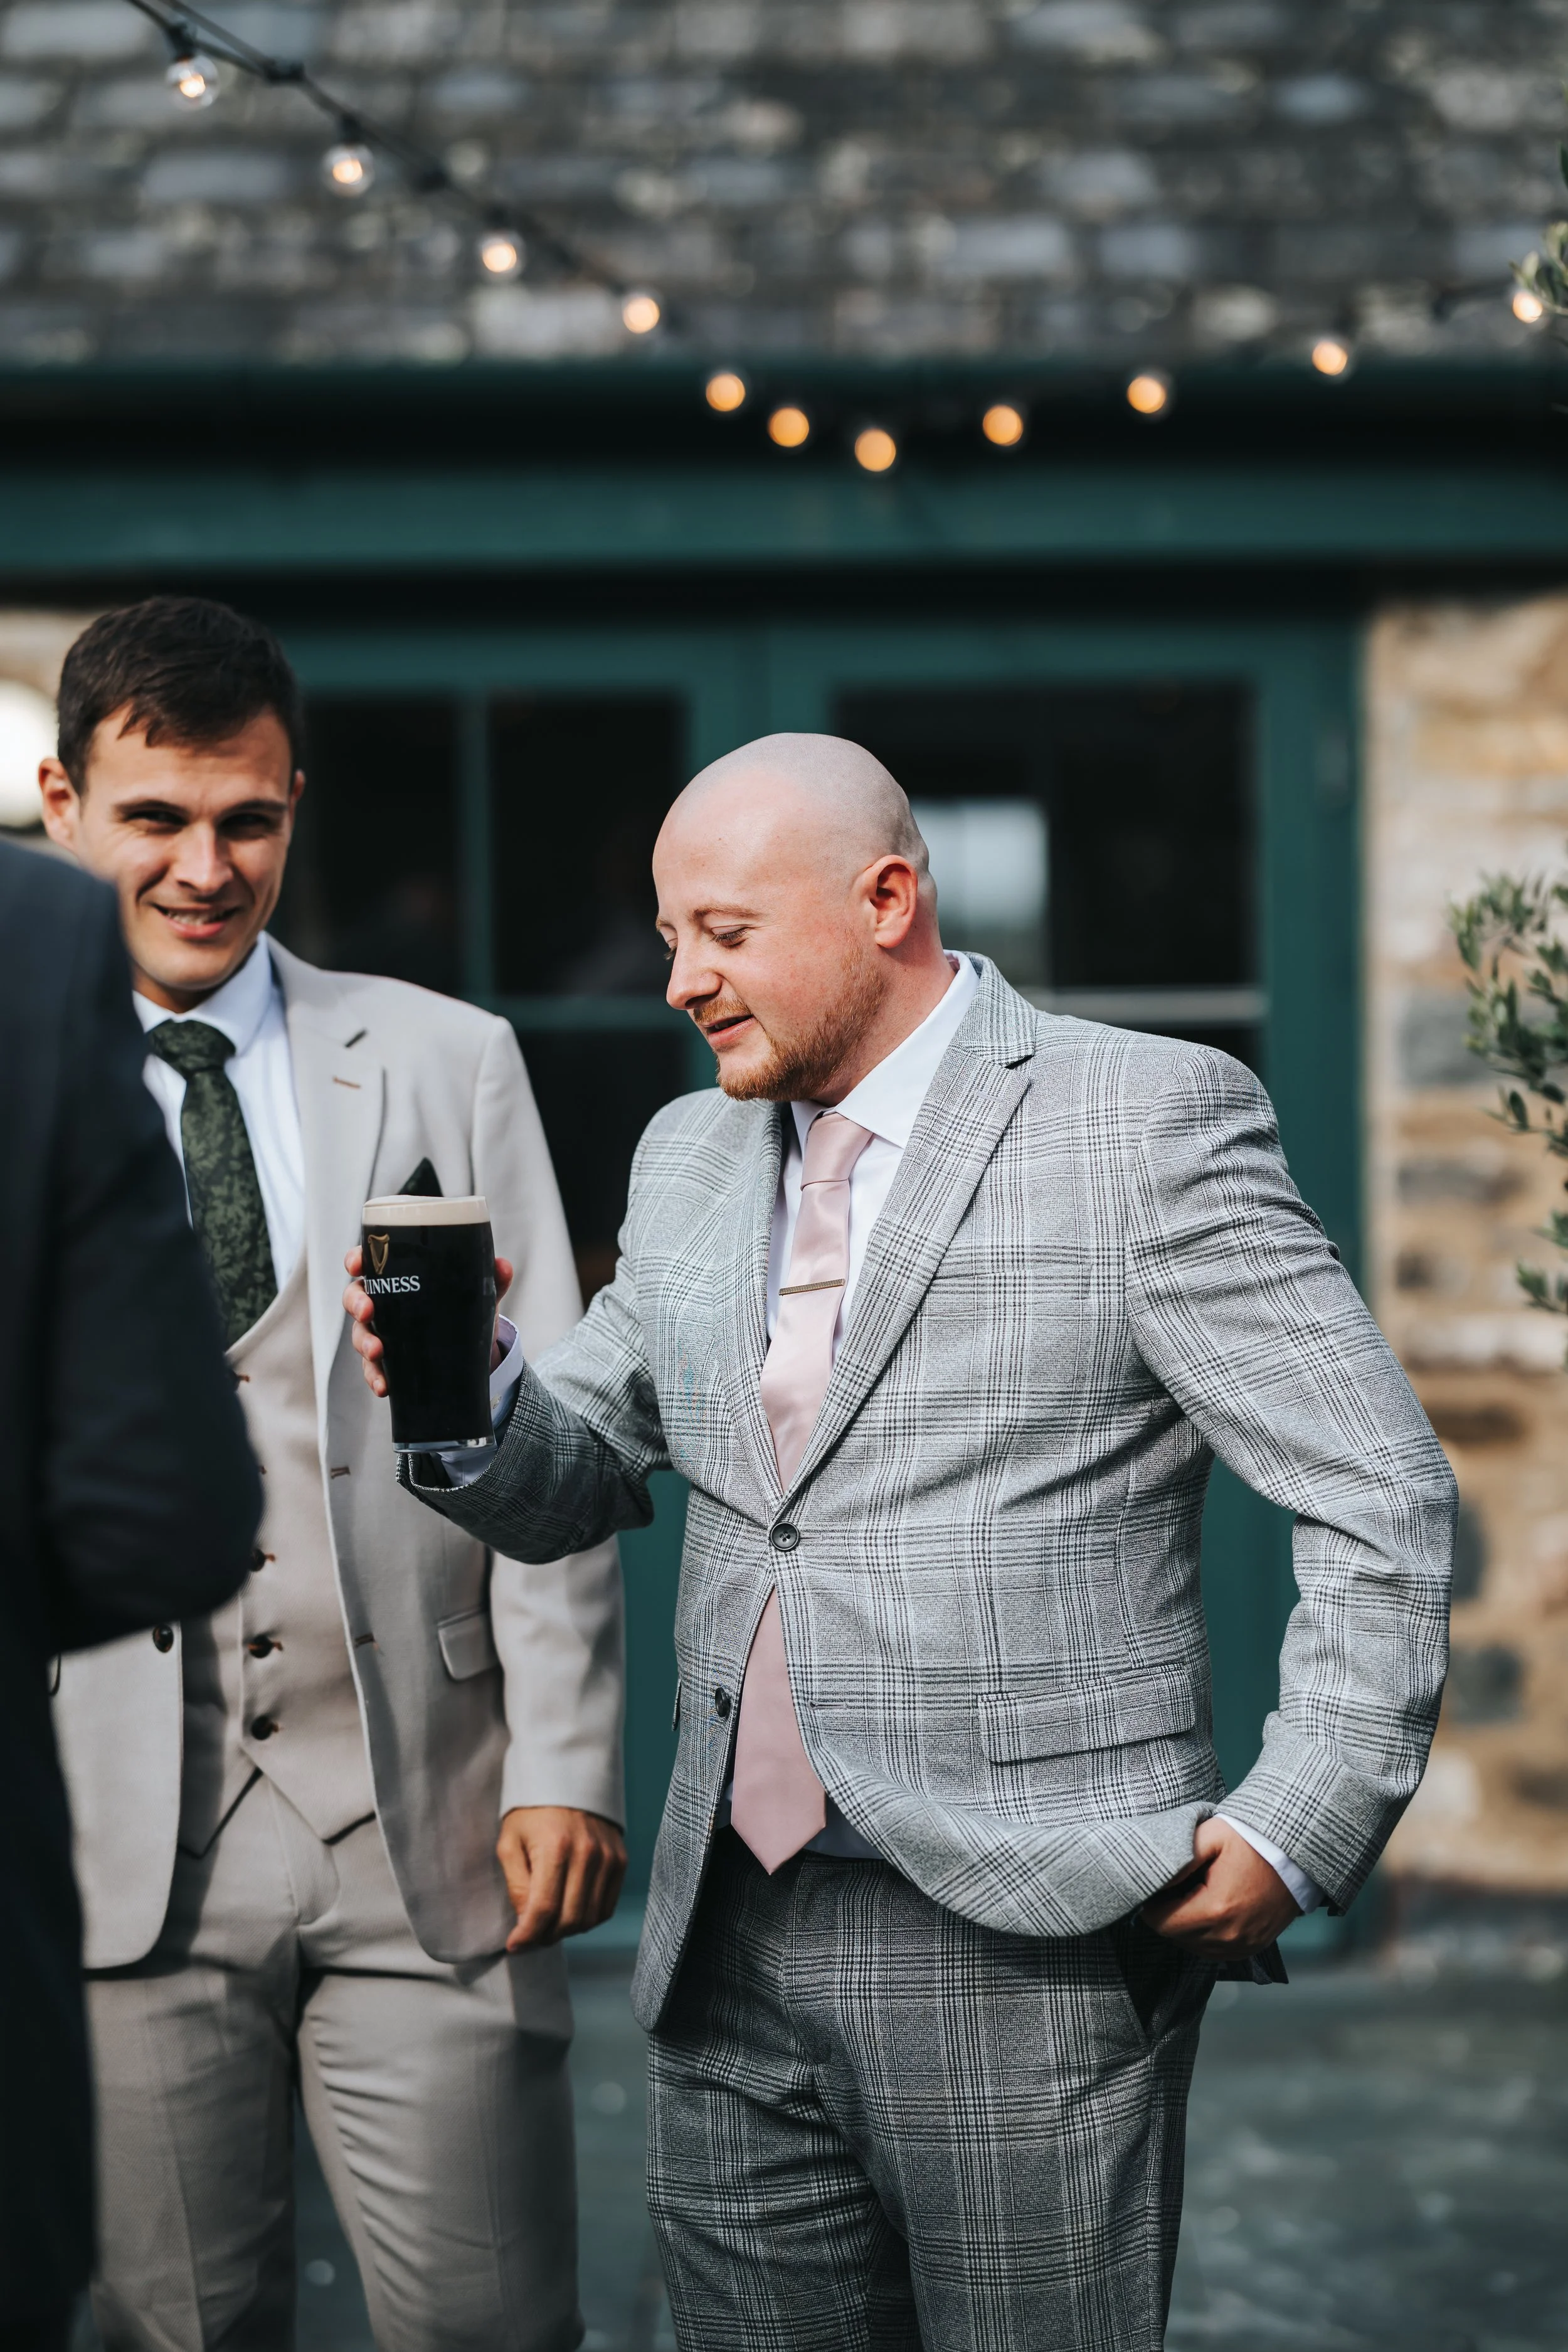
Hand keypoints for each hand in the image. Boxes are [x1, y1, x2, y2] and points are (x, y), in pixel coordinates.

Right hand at [343, 1247, 514, 1397]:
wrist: (470, 1352)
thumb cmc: (461, 1310)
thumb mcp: (477, 1295)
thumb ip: (490, 1280)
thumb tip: (504, 1266)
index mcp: (397, 1277)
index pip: (369, 1262)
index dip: (356, 1259)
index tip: (356, 1264)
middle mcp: (382, 1303)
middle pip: (355, 1297)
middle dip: (357, 1303)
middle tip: (368, 1311)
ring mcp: (380, 1333)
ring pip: (359, 1335)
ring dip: (364, 1343)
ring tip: (378, 1352)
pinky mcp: (386, 1362)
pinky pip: (372, 1370)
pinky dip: (375, 1377)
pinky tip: (384, 1386)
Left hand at [497, 1806, 627, 1948]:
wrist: (567, 1776)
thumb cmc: (531, 1811)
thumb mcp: (510, 1842)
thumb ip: (516, 1885)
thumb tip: (526, 1923)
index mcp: (555, 1847)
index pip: (543, 1909)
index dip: (527, 1935)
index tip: (514, 1946)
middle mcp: (587, 1854)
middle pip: (569, 1919)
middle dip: (546, 1936)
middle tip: (531, 1934)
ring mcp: (608, 1857)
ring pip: (590, 1918)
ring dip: (567, 1930)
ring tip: (549, 1922)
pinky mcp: (620, 1860)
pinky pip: (606, 1907)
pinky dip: (588, 1918)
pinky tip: (571, 1910)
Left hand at [1140, 1816, 1300, 1961]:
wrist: (1295, 1854)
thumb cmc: (1252, 1841)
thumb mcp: (1212, 1835)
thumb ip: (1179, 1858)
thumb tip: (1154, 1880)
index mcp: (1216, 1908)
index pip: (1162, 1923)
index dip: (1152, 1905)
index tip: (1156, 1888)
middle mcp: (1229, 1935)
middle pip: (1177, 1937)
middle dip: (1168, 1915)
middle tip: (1174, 1889)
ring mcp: (1244, 1944)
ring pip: (1195, 1947)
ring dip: (1186, 1928)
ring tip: (1192, 1898)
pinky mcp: (1254, 1947)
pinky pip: (1216, 1952)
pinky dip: (1206, 1937)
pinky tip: (1209, 1912)